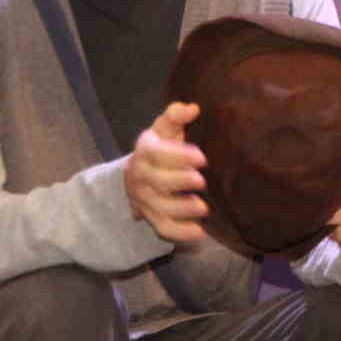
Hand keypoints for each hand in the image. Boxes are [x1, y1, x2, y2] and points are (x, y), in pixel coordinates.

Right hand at [125, 102, 208, 242]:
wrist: (139, 174)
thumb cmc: (161, 147)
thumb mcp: (165, 129)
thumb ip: (176, 116)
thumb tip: (193, 108)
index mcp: (145, 151)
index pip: (156, 154)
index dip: (178, 156)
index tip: (201, 157)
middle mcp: (141, 176)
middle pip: (156, 182)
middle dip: (179, 181)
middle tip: (201, 181)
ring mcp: (144, 198)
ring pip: (159, 208)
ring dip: (180, 210)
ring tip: (202, 208)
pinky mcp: (152, 217)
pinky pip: (162, 228)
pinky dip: (179, 233)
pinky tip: (198, 232)